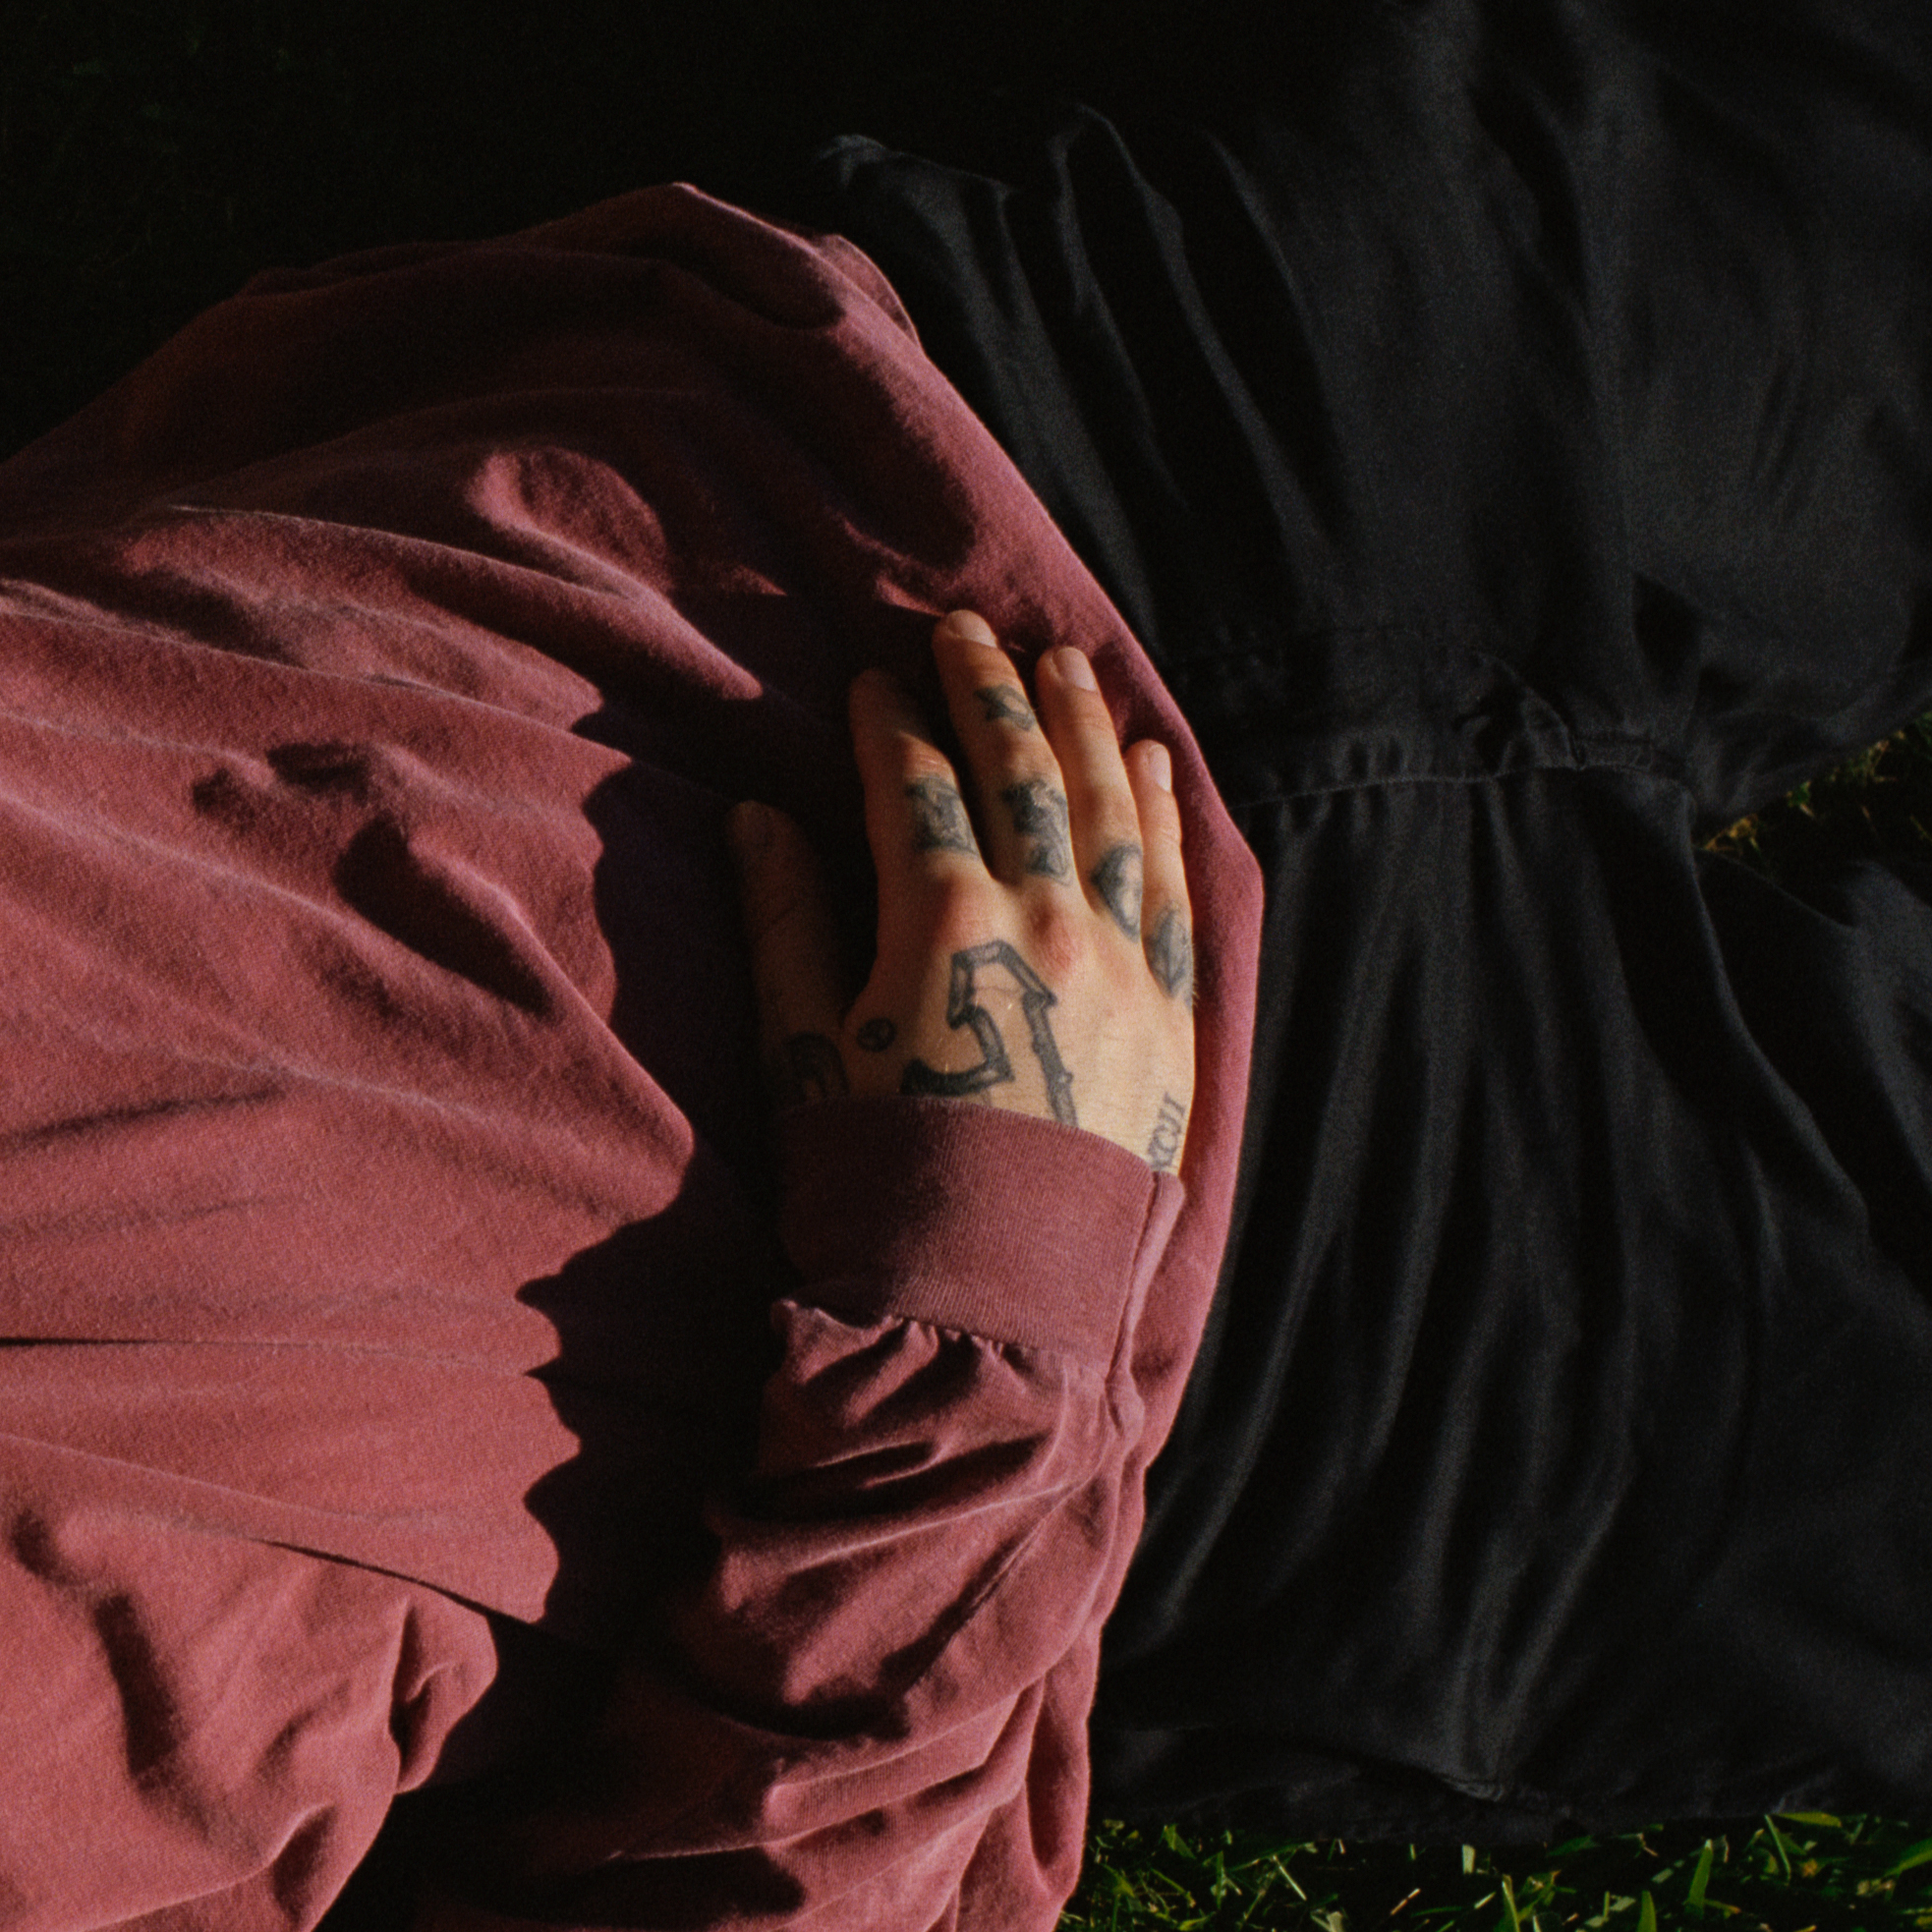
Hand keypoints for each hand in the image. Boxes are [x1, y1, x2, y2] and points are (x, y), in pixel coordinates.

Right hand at [734, 609, 1197, 1175]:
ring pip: (1112, 809)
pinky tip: (1150, 762)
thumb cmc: (878, 1185)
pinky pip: (1174, 884)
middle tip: (965, 630)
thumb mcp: (804, 1055)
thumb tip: (757, 820)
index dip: (892, 727)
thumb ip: (786, 927)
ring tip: (1064, 662)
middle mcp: (1049, 923)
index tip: (874, 683)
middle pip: (1022, 772)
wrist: (993, 1302)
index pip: (916, 788)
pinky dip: (1162, 810)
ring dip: (1084, 724)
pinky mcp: (1172, 1014)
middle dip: (990, 690)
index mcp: (945, 926)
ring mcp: (1123, 966)